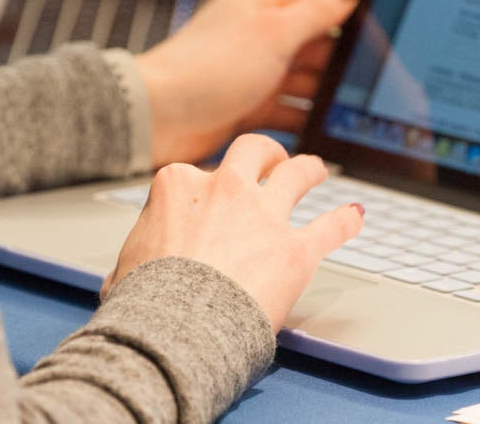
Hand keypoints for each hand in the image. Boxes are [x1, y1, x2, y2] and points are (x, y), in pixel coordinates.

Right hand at [101, 134, 363, 331]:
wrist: (176, 328)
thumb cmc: (145, 303)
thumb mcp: (124, 268)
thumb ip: (136, 259)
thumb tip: (123, 278)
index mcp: (178, 187)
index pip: (196, 174)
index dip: (204, 190)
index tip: (209, 203)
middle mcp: (224, 190)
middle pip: (252, 152)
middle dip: (264, 154)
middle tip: (272, 160)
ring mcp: (263, 216)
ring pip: (297, 173)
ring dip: (309, 169)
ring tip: (316, 171)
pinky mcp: (295, 250)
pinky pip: (331, 226)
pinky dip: (346, 221)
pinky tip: (355, 217)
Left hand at [135, 0, 362, 165]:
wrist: (159, 117)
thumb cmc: (207, 67)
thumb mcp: (274, 31)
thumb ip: (319, 9)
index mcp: (264, 0)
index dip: (352, 14)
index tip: (381, 34)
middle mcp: (260, 32)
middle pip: (318, 43)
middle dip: (340, 63)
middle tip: (367, 80)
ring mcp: (255, 70)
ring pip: (306, 81)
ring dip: (324, 96)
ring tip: (347, 110)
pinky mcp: (249, 105)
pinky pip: (289, 111)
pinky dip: (305, 120)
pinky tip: (323, 131)